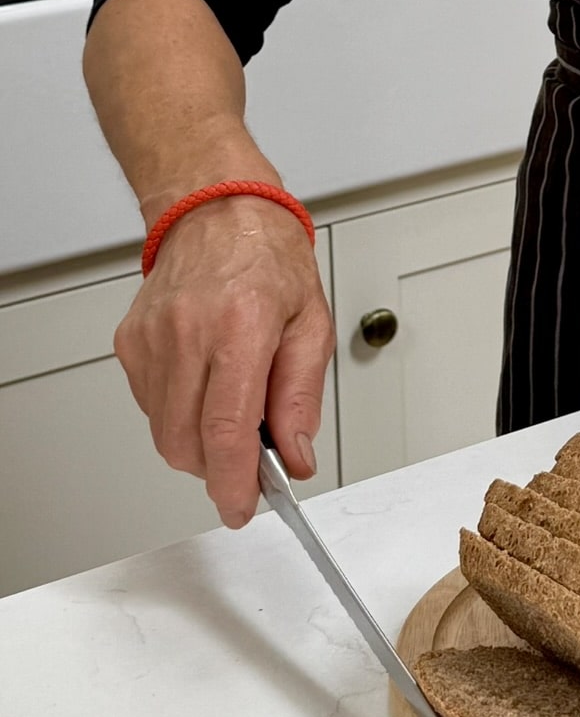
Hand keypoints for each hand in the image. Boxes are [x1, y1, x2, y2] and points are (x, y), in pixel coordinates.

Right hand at [114, 194, 335, 528]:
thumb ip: (302, 397)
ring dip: (199, 441)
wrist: (216, 208)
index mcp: (241, 323)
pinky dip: (179, 412)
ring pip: (164, 432)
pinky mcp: (130, 343)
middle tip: (249, 460)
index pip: (227, 429)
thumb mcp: (311, 322)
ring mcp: (152, 338)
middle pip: (187, 443)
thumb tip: (295, 456)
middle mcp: (189, 331)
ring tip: (231, 402)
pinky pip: (151, 405)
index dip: (232, 483)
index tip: (241, 507)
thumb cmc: (267, 256)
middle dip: (218, 469)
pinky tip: (204, 381)